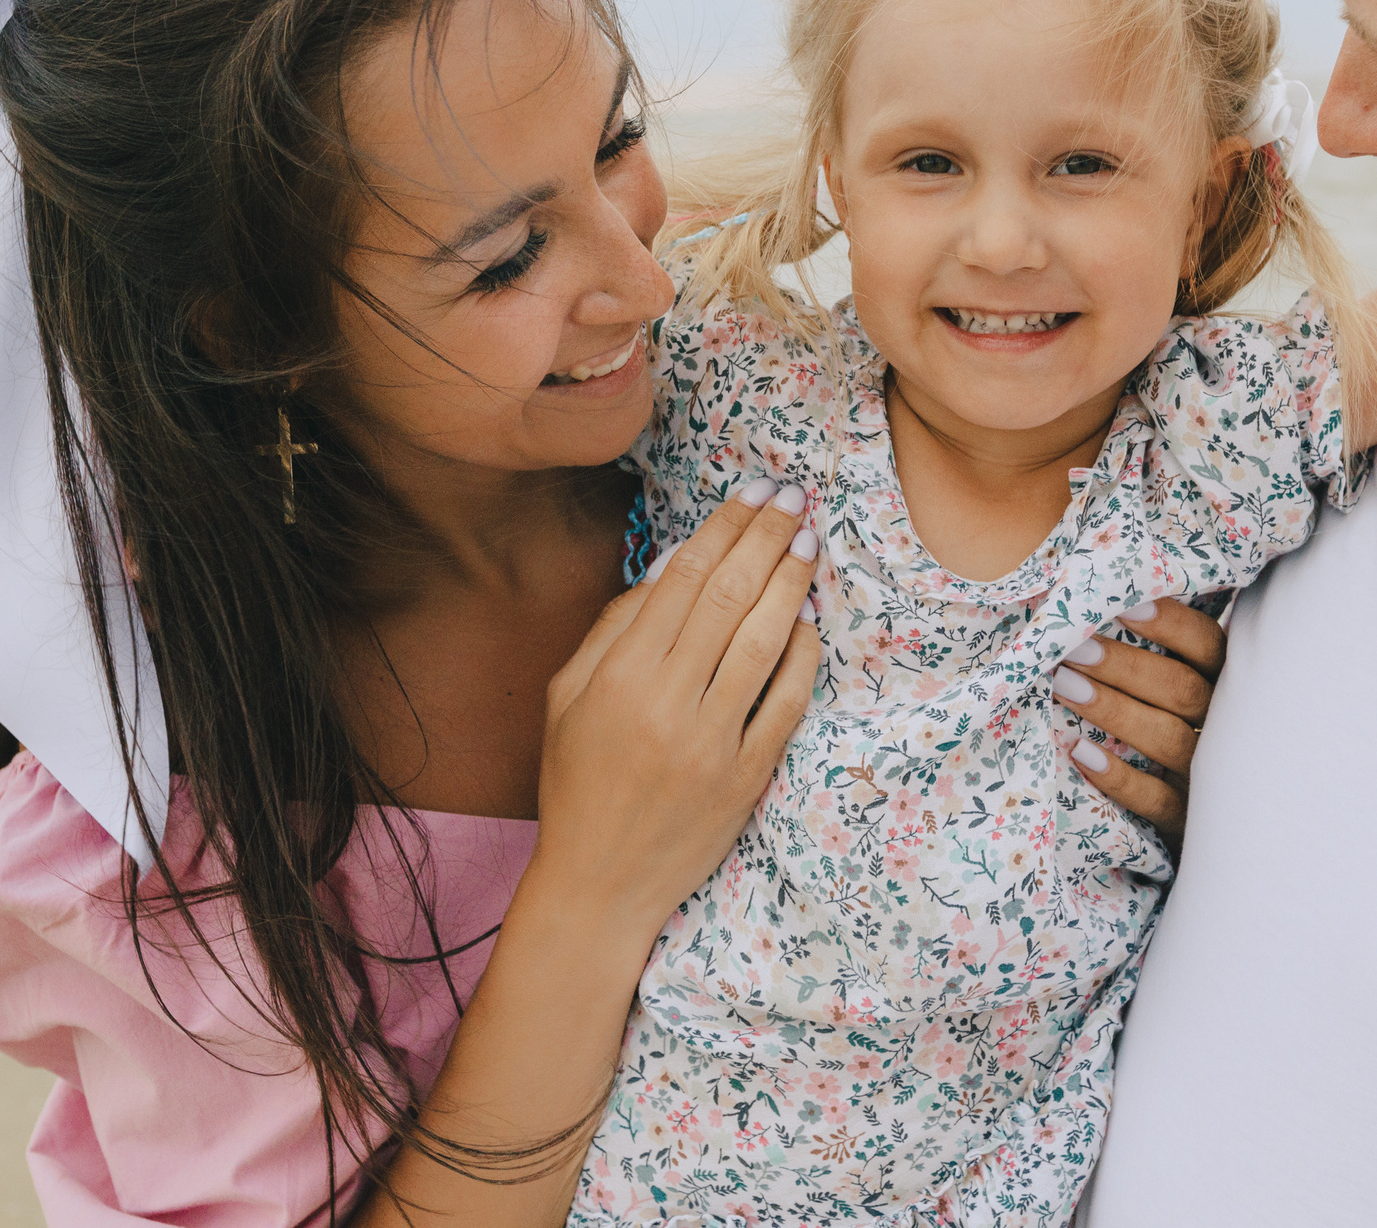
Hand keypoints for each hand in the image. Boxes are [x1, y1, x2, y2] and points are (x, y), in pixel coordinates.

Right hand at [526, 478, 825, 949]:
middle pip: (728, 598)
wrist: (598, 884)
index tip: (752, 491)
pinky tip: (809, 621)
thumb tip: (674, 568)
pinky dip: (800, 657)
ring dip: (791, 584)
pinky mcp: (746, 778)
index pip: (683, 580)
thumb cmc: (577, 782)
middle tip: (794, 497)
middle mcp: (666, 704)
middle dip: (765, 537)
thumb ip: (613, 629)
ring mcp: (711, 743)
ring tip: (810, 541)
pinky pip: (784, 704)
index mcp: (618, 677)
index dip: (723, 527)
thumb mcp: (567, 698)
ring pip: (763, 642)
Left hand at [1052, 596, 1222, 852]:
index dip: (1169, 623)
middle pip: (1181, 689)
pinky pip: (1158, 801)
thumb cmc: (1181, 730)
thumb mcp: (1185, 688)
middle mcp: (1225, 726)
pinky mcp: (1190, 821)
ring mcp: (1210, 776)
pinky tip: (1081, 753)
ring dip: (1115, 710)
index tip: (1123, 604)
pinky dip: (1120, 778)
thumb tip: (1096, 601)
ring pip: (1168, 738)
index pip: (1206, 645)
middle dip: (1124, 666)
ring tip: (1063, 685)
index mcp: (1226, 683)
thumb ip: (1159, 653)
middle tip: (1073, 647)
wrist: (1222, 826)